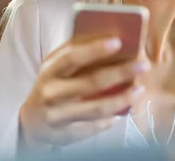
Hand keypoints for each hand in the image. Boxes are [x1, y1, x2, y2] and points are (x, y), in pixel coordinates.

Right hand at [19, 38, 149, 149]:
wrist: (31, 122)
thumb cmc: (51, 86)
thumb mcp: (54, 68)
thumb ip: (73, 54)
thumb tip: (107, 39)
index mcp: (49, 70)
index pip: (72, 57)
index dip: (95, 49)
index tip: (118, 41)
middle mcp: (51, 92)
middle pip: (90, 82)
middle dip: (120, 72)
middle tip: (143, 65)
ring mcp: (57, 115)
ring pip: (95, 109)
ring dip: (121, 99)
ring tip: (139, 90)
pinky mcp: (63, 135)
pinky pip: (92, 128)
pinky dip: (109, 121)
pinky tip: (121, 114)